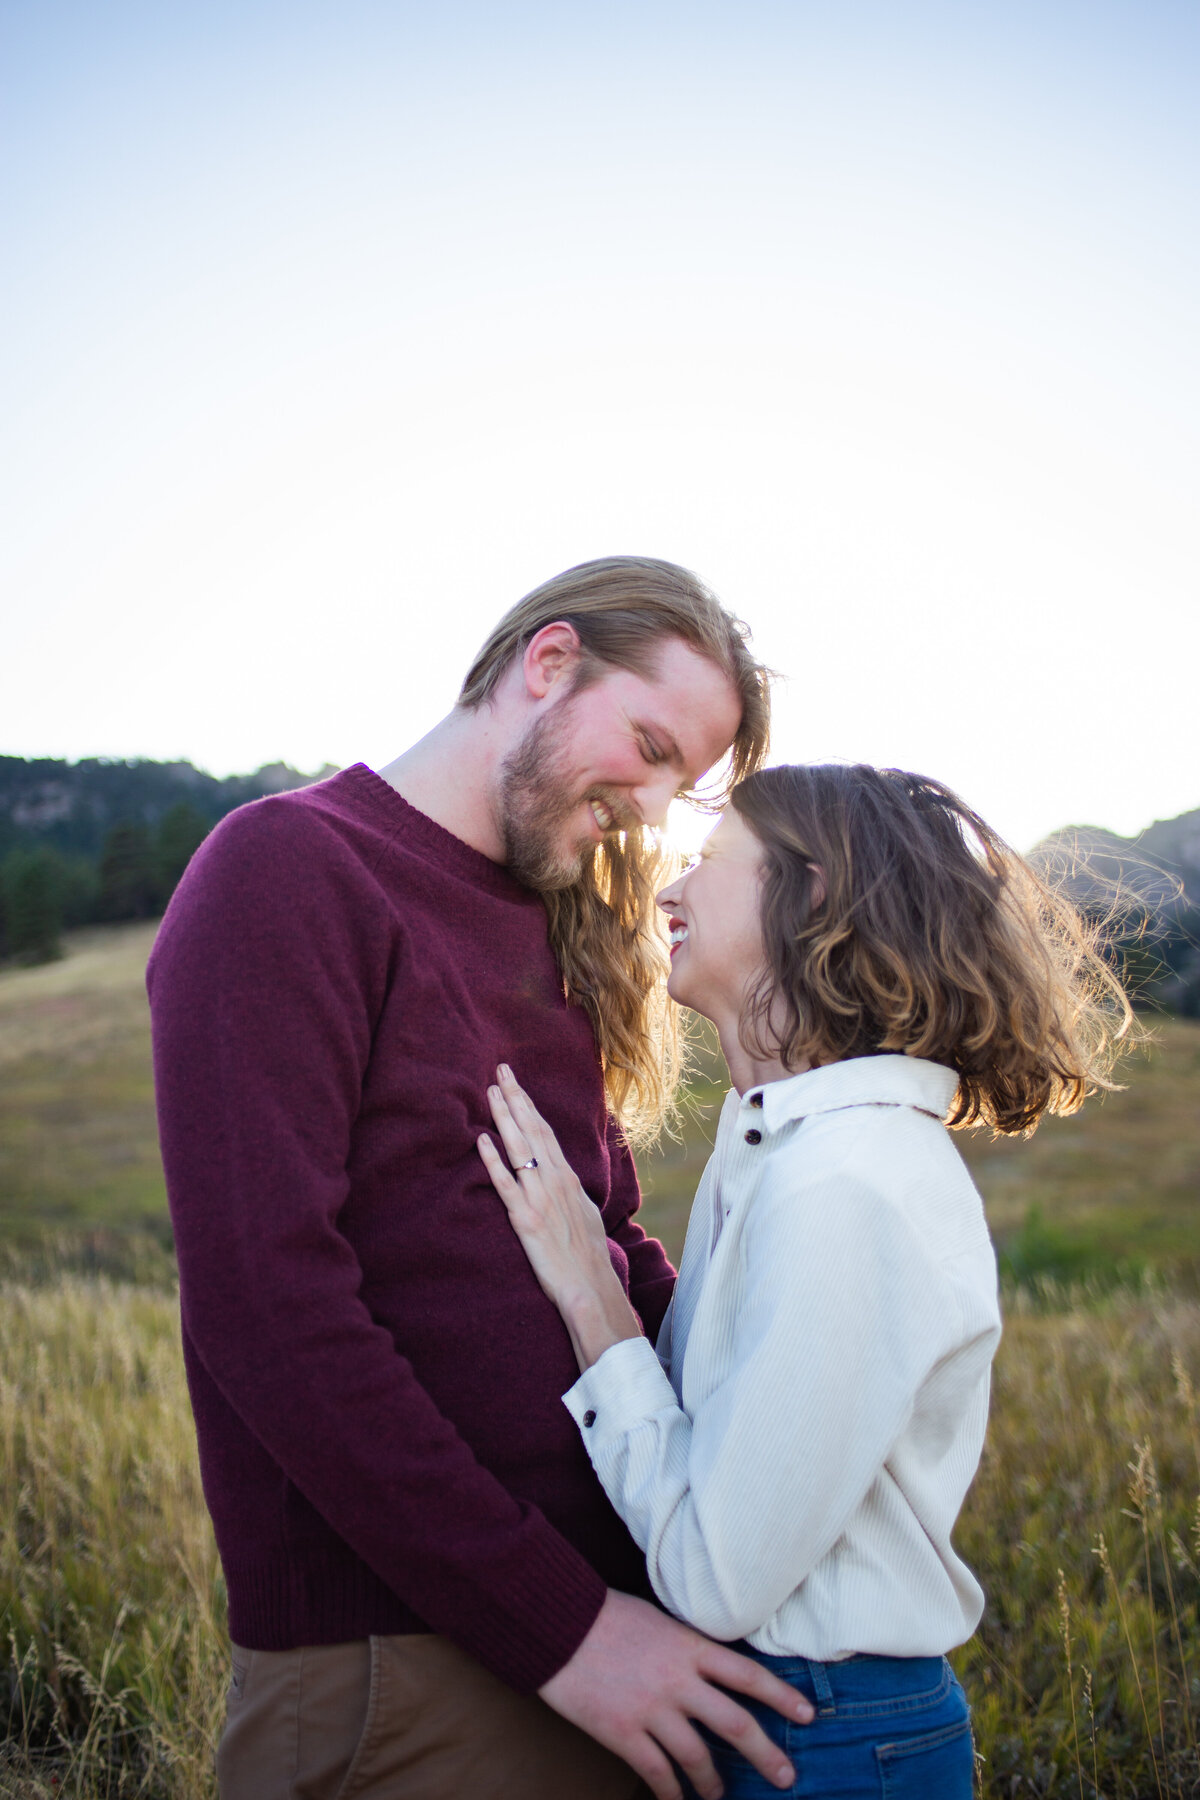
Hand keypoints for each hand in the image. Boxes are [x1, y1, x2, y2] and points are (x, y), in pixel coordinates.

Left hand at [478, 1066, 641, 1366]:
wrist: (591, 1287)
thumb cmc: (587, 1256)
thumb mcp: (583, 1214)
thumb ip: (568, 1192)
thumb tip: (558, 1176)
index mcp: (568, 1179)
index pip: (546, 1132)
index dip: (530, 1105)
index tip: (516, 1084)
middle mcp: (555, 1181)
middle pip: (533, 1131)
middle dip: (516, 1098)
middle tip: (500, 1070)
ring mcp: (540, 1198)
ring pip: (519, 1149)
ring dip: (504, 1118)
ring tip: (490, 1092)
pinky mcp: (525, 1220)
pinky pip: (506, 1184)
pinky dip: (493, 1161)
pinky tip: (481, 1141)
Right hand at [540, 1589, 810, 1799]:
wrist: (559, 1625)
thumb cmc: (608, 1617)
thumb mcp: (659, 1622)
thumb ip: (688, 1649)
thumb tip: (713, 1672)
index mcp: (689, 1647)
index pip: (748, 1674)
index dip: (781, 1696)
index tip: (808, 1714)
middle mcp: (678, 1680)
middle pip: (735, 1723)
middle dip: (766, 1754)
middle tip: (786, 1776)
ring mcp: (650, 1709)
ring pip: (697, 1757)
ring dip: (714, 1781)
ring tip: (720, 1794)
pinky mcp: (622, 1733)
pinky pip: (656, 1772)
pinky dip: (671, 1793)